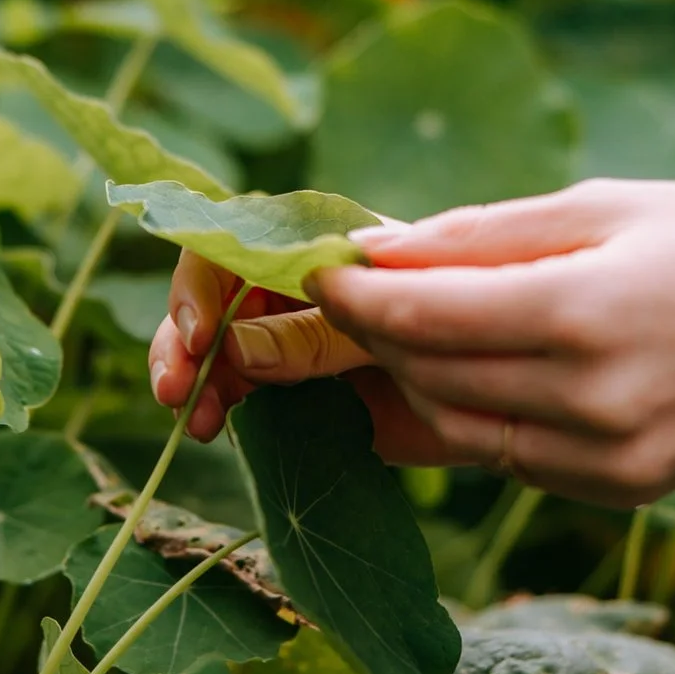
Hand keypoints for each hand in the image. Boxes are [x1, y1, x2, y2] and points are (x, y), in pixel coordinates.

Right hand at [146, 250, 456, 464]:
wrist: (496, 398)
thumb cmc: (450, 334)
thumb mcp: (385, 329)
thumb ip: (315, 336)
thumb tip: (234, 347)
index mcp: (312, 252)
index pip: (229, 247)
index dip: (201, 285)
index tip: (202, 336)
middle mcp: (288, 291)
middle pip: (208, 301)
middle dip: (182, 341)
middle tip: (177, 390)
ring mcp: (285, 343)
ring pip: (213, 350)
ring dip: (191, 379)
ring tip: (198, 420)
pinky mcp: (290, 393)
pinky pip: (239, 394)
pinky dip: (217, 407)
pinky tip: (213, 426)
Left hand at [155, 178, 674, 506]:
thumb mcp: (612, 205)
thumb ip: (485, 236)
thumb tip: (376, 247)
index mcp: (581, 318)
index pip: (412, 319)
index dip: (344, 295)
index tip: (308, 267)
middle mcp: (587, 406)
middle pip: (419, 377)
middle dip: (363, 337)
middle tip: (328, 293)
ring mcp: (606, 462)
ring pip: (452, 424)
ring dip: (407, 377)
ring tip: (387, 325)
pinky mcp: (621, 489)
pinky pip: (505, 453)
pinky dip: (468, 409)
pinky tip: (467, 364)